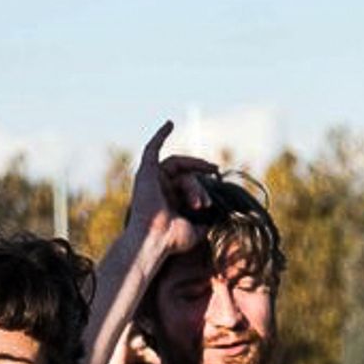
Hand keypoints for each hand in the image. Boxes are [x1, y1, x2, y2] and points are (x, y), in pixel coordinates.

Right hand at [126, 119, 219, 260]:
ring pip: (176, 165)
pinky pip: (151, 149)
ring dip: (192, 172)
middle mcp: (156, 188)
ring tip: (204, 184)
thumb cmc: (172, 240)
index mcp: (166, 200)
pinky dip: (160, 135)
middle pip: (183, 173)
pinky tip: (170, 123)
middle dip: (200, 177)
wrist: (155, 239)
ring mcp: (149, 180)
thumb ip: (204, 224)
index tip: (217, 172)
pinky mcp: (144, 172)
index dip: (201, 180)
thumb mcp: (196, 230)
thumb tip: (218, 222)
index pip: (187, 181)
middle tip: (215, 171)